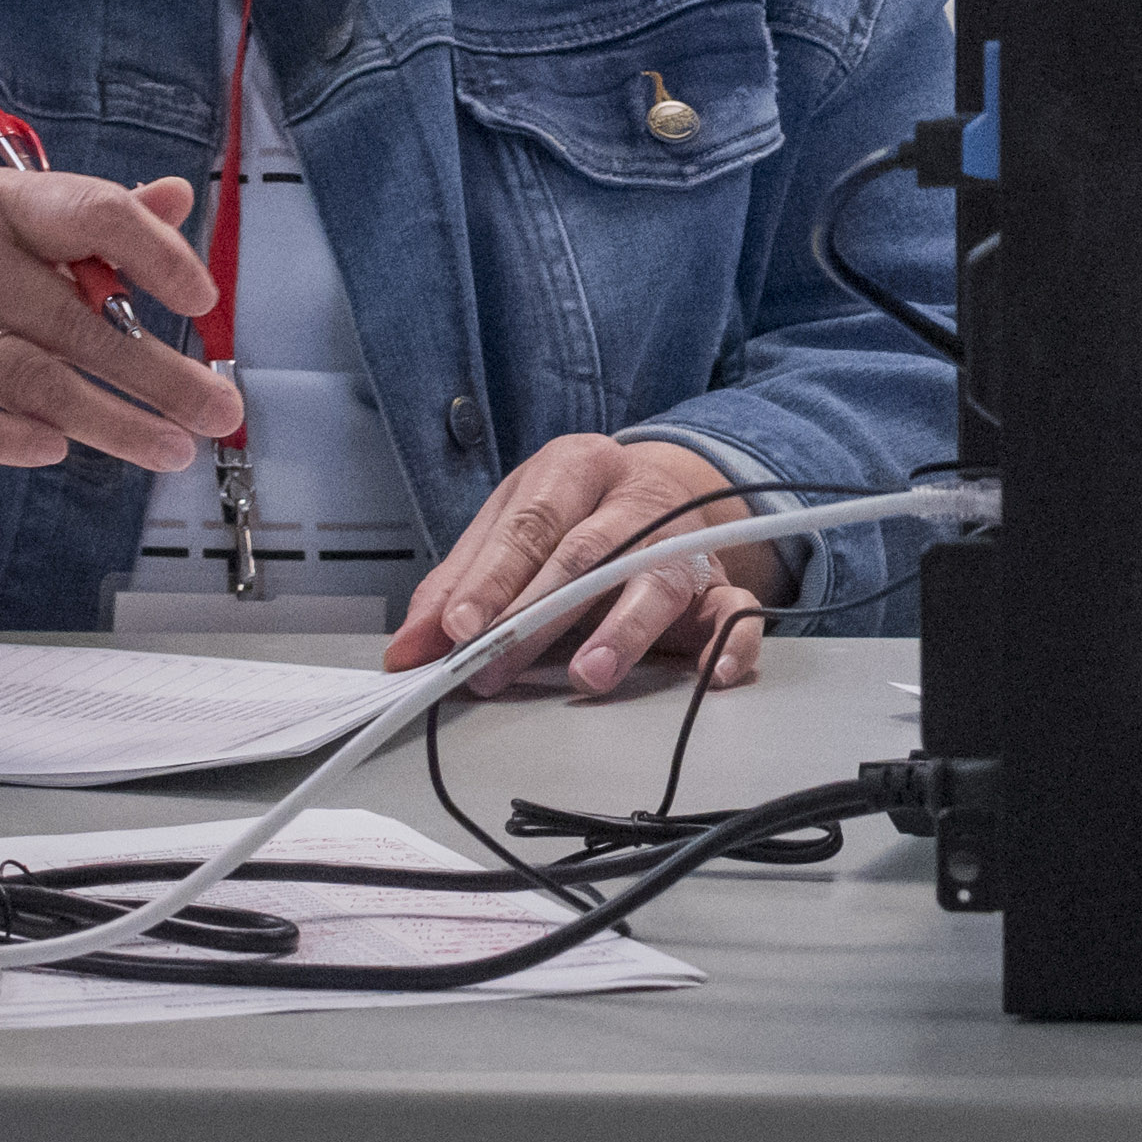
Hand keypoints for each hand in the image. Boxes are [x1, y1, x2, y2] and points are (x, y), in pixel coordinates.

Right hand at [0, 169, 241, 473]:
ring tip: (175, 448)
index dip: (158, 255)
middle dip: (160, 373)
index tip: (205, 301)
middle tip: (221, 412)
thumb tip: (179, 199)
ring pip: (31, 377)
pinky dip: (6, 434)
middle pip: (77, 319)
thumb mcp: (6, 204)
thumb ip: (94, 212)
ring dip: (111, 420)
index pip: (95, 216)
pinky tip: (59, 448)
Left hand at [388, 434, 770, 694]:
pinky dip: (731, 642)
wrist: (660, 489)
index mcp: (576, 466)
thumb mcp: (507, 528)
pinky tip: (711, 673)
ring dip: (624, 628)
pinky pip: (735, 609)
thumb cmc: (571, 515)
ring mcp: (683, 539)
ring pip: (658, 579)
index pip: (531, 523)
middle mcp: (635, 496)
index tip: (461, 628)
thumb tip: (406, 651)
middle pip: (588, 552)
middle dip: (537, 614)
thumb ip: (459, 586)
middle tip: (494, 666)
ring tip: (588, 674)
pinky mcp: (719, 582)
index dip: (495, 578)